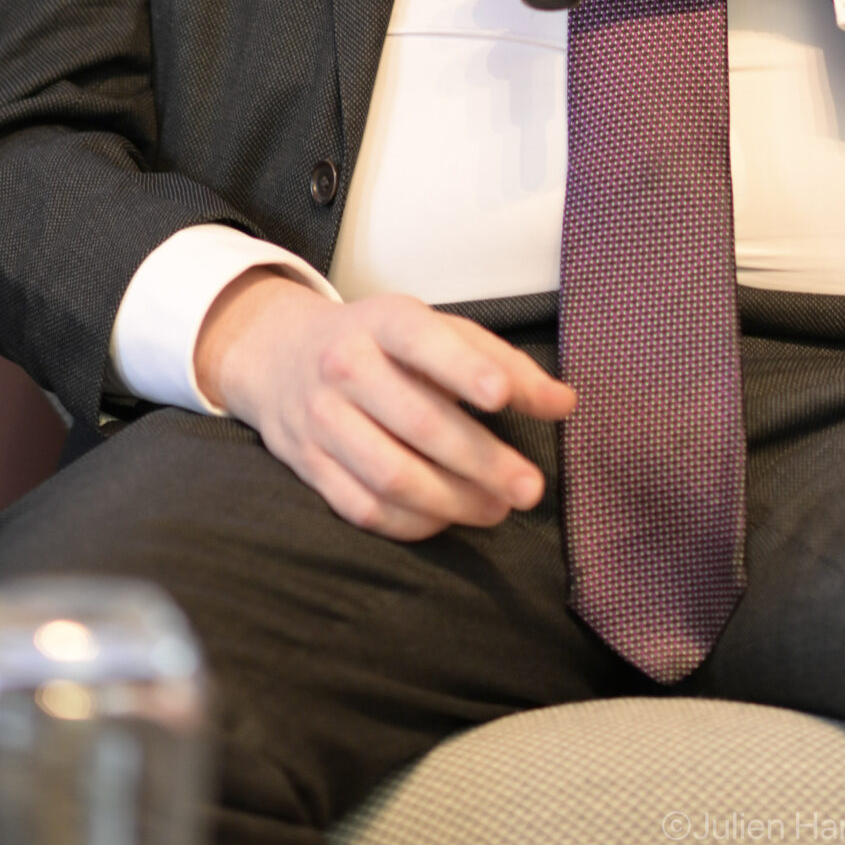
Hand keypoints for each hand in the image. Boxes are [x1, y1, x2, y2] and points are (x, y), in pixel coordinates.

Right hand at [195, 272, 574, 538]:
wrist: (281, 355)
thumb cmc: (380, 344)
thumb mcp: (435, 330)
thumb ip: (502, 363)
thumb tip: (563, 403)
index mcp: (385, 322)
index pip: (425, 341)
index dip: (464, 369)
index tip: (501, 397)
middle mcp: (347, 366)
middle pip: (418, 422)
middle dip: (481, 461)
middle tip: (529, 488)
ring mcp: (322, 418)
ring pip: (391, 474)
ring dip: (453, 501)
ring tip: (497, 509)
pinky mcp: (309, 465)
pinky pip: (363, 507)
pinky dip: (411, 523)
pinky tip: (447, 519)